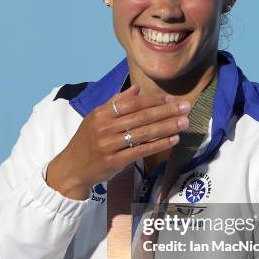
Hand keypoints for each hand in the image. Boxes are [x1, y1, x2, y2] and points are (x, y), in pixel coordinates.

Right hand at [46, 85, 190, 199]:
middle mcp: (104, 127)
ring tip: (184, 122)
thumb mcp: (95, 118)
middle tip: (186, 108)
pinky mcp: (114, 161)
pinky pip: (141, 151)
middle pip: (140, 117)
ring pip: (143, 133)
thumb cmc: (87, 142)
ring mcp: (109, 145)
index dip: (153, 100)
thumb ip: (115, 102)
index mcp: (101, 113)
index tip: (171, 99)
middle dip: (166, 112)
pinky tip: (173, 140)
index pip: (131, 103)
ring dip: (166, 127)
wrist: (72, 168)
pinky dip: (159, 144)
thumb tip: (137, 89)